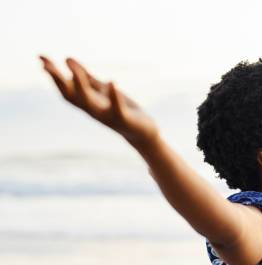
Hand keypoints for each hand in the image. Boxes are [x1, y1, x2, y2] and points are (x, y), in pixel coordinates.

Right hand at [39, 55, 159, 150]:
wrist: (142, 132)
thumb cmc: (121, 109)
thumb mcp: (102, 91)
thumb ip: (88, 79)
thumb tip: (68, 60)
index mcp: (87, 102)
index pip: (65, 88)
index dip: (53, 74)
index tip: (41, 57)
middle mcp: (92, 110)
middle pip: (70, 96)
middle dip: (57, 81)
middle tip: (45, 65)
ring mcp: (106, 115)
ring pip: (88, 102)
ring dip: (80, 85)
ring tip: (71, 67)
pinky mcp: (123, 119)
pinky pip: (116, 108)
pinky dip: (113, 96)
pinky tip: (112, 81)